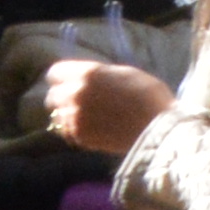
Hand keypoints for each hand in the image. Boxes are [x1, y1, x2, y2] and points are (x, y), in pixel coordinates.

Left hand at [36, 58, 165, 152]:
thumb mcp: (126, 74)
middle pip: (52, 95)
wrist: (156, 128)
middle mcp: (75, 94)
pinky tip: (91, 128)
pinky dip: (75, 129)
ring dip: (67, 114)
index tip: (70, 80)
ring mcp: (74, 117)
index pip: (55, 73)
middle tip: (78, 100)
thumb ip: (100, 75)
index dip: (62, 76)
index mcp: (88, 74)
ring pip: (56, 115)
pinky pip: (67, 131)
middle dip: (62, 97)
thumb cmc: (148, 96)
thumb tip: (88, 78)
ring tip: (86, 116)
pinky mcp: (78, 136)